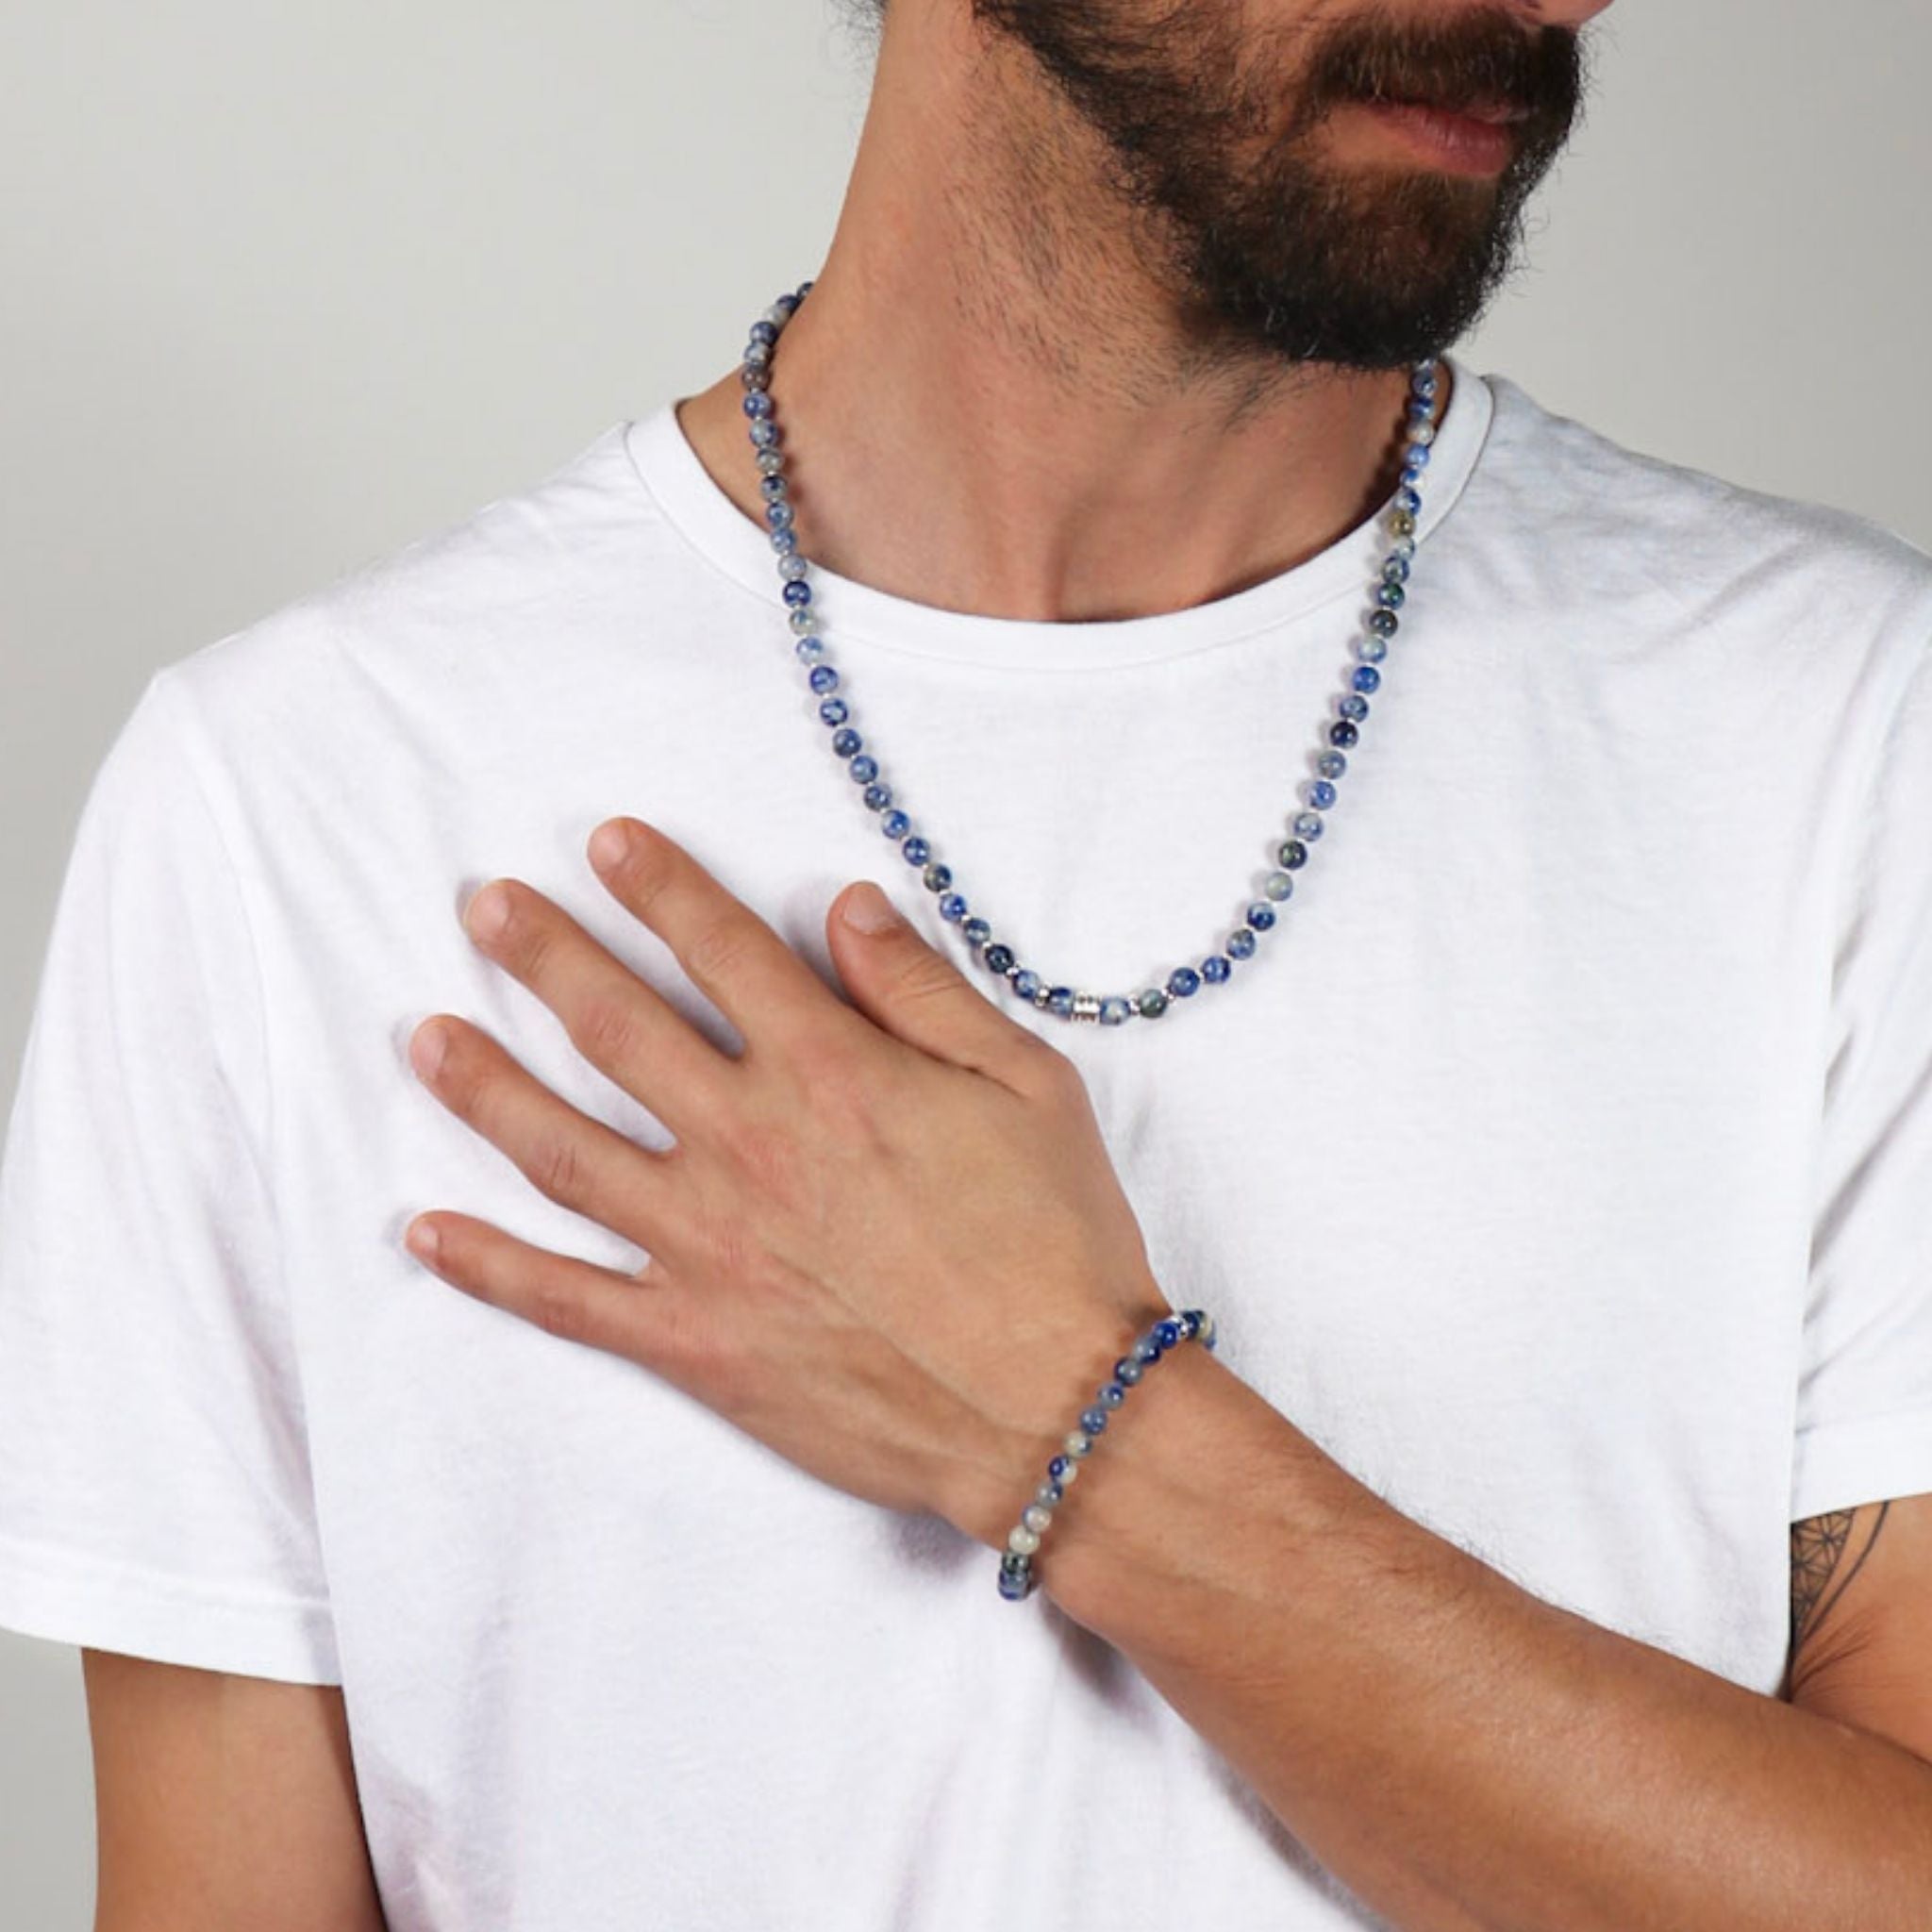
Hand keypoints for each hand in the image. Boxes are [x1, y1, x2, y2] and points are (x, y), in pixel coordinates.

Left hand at [403, 816, 1170, 1548]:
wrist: (1050, 1409)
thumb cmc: (1052, 1241)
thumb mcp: (1025, 1082)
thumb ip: (924, 988)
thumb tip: (847, 905)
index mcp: (827, 1072)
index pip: (719, 950)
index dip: (657, 885)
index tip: (605, 842)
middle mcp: (746, 1143)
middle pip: (616, 1028)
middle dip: (543, 957)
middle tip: (486, 910)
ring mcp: (705, 1246)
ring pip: (563, 1149)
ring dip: (484, 1087)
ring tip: (424, 1037)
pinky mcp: (691, 1341)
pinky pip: (566, 1298)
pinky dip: (489, 1267)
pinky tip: (426, 1233)